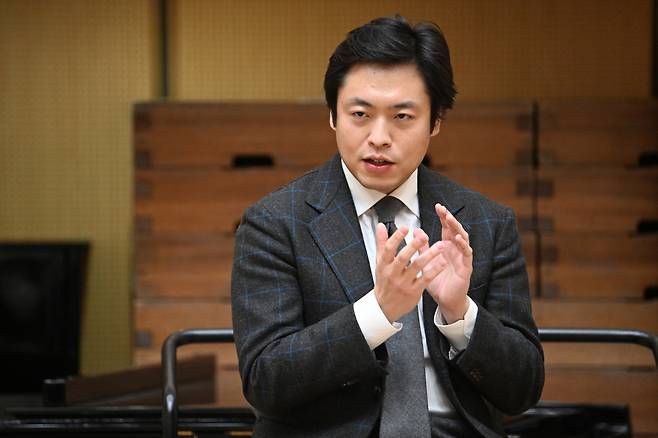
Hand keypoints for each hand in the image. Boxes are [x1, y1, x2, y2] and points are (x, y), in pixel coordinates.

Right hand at [374, 224, 442, 322]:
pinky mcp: (414, 291)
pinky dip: (435, 270)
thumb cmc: (384, 282)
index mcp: (384, 265)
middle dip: (414, 245)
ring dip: (430, 255)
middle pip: (403, 257)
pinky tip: (442, 262)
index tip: (405, 228)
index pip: (389, 249)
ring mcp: (404, 283)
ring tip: (441, 245)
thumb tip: (380, 226)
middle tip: (424, 235)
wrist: (385, 307)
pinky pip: (426, 279)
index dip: (396, 237)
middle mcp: (393, 273)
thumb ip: (381, 243)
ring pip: (417, 267)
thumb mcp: (380, 263)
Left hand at [419, 203, 472, 323]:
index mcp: (447, 248)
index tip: (438, 206)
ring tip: (450, 219)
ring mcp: (463, 258)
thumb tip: (416, 231)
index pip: (446, 228)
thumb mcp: (426, 262)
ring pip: (463, 239)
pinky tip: (457, 238)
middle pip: (455, 230)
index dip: (443, 217)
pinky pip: (467, 253)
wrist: (445, 301)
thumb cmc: (437, 282)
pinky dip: (463, 245)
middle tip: (443, 209)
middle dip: (450, 219)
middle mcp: (456, 250)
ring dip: (457, 228)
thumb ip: (422, 247)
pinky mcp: (466, 267)